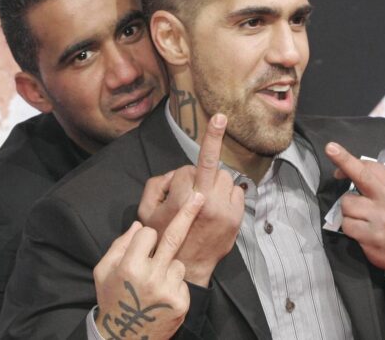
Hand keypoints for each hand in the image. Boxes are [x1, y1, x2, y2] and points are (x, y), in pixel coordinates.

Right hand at [93, 191, 205, 339]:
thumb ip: (119, 245)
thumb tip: (140, 224)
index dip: (145, 237)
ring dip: (169, 266)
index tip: (144, 243)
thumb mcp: (103, 271)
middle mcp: (150, 276)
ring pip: (177, 262)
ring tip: (154, 284)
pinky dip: (174, 283)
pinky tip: (162, 296)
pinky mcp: (180, 301)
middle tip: (200, 196)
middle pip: (173, 236)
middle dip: (188, 213)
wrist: (125, 336)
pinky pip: (182, 279)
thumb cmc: (112, 298)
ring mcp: (167, 289)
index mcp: (129, 266)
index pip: (147, 233)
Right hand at [138, 113, 244, 286]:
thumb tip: (178, 174)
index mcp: (185, 195)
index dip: (199, 152)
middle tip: (192, 194)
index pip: (196, 162)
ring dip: (215, 184)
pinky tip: (217, 210)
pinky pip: (237, 192)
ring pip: (225, 178)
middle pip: (211, 167)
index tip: (220, 116)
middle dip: (201, 174)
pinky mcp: (237, 218)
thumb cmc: (163, 238)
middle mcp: (208, 199)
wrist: (186, 268)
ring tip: (204, 204)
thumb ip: (157, 184)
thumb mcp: (146, 211)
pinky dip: (228, 195)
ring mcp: (225, 209)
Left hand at [325, 142, 384, 274]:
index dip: (350, 162)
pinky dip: (349, 227)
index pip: (371, 167)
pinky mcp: (370, 235)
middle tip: (330, 148)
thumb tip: (349, 171)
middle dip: (344, 161)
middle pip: (361, 176)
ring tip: (361, 218)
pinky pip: (346, 224)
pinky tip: (360, 230)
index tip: (336, 158)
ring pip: (347, 204)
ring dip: (348, 211)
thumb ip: (380, 183)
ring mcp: (380, 218)